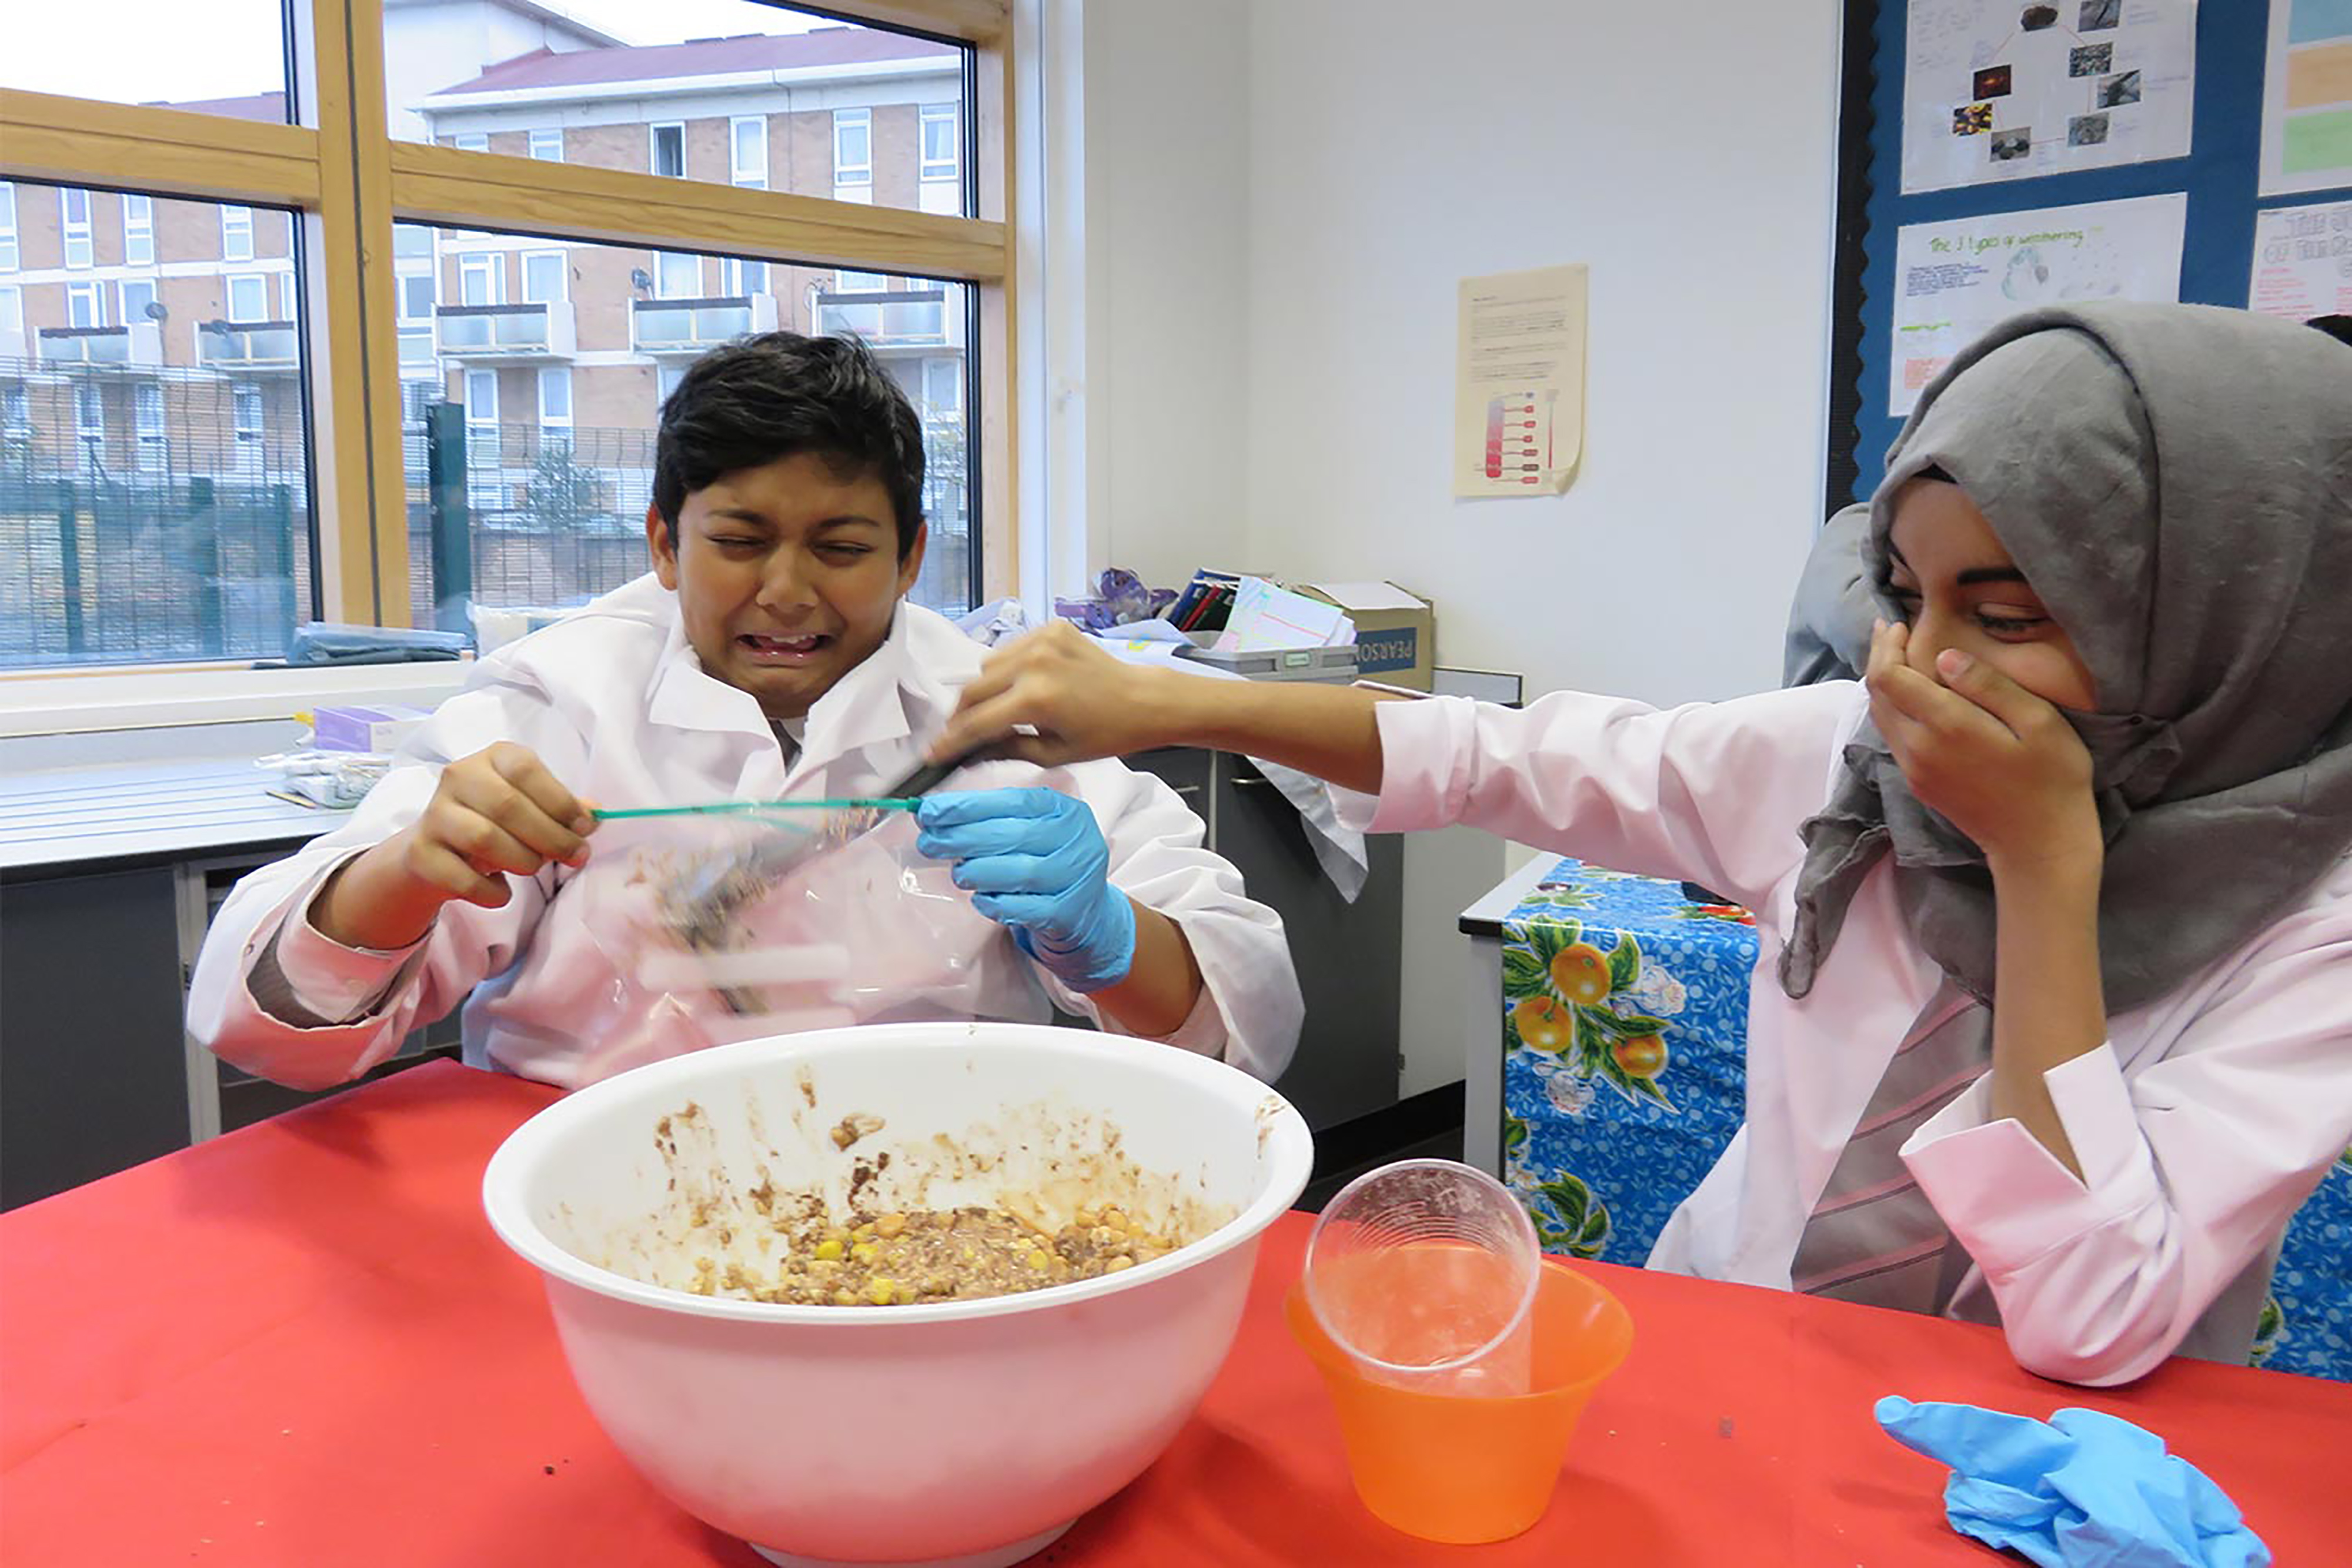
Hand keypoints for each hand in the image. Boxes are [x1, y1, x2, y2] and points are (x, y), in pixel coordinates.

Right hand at [317, 744, 592, 948]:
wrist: (433, 851)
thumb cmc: (493, 822)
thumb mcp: (529, 807)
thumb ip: (561, 808)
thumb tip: (596, 813)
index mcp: (493, 758)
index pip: (526, 769)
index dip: (561, 801)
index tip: (586, 829)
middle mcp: (458, 776)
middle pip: (508, 806)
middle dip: (551, 837)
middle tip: (575, 856)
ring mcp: (435, 814)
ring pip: (484, 838)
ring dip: (522, 860)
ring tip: (533, 868)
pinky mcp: (420, 853)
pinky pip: (463, 878)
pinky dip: (492, 891)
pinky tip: (503, 891)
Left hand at [915, 787, 1136, 991]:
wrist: (1087, 914)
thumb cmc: (1047, 865)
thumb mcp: (1031, 832)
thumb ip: (991, 820)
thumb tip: (933, 814)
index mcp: (1064, 811)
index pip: (1012, 801)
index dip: (967, 806)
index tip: (929, 812)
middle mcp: (1076, 840)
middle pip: (1013, 835)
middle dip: (962, 838)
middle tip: (929, 843)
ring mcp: (1076, 877)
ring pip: (1020, 872)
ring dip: (979, 872)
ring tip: (959, 874)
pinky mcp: (1069, 913)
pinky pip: (1025, 909)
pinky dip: (996, 904)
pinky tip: (980, 900)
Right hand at [931, 622, 1184, 766]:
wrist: (1142, 700)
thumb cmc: (1105, 733)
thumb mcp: (1054, 753)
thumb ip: (1005, 749)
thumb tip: (969, 751)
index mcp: (1036, 699)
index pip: (977, 722)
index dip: (951, 742)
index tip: (933, 755)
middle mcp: (1034, 663)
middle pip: (972, 689)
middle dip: (960, 716)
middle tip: (958, 735)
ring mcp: (1041, 640)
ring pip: (987, 666)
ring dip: (983, 690)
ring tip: (995, 711)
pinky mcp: (1050, 628)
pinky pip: (1010, 650)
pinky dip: (1006, 669)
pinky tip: (1021, 686)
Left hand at [1864, 620, 2099, 876]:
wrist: (2039, 847)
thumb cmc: (2053, 780)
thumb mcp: (2038, 722)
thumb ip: (1989, 686)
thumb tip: (1944, 656)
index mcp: (1946, 727)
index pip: (1890, 677)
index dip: (1886, 645)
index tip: (1900, 623)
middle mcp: (1917, 748)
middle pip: (1876, 693)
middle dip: (1879, 657)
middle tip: (1893, 629)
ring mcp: (1913, 769)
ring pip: (1880, 716)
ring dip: (1884, 682)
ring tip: (1899, 654)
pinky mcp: (1918, 784)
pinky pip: (1892, 735)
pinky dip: (1893, 706)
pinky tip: (1912, 693)